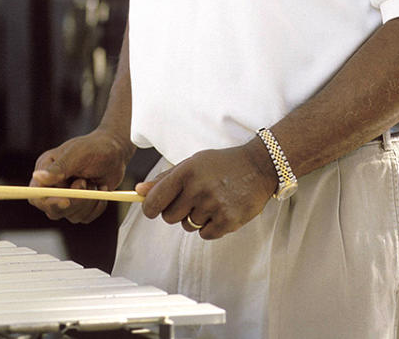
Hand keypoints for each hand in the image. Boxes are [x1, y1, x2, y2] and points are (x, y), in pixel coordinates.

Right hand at [30, 129, 133, 223]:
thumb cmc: (94, 147)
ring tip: (93, 181)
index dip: (48, 202)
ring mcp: (67, 197)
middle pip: (54, 210)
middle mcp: (53, 186)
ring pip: (72, 215)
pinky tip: (101, 189)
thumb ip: (58, 168)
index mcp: (46, 169)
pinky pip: (85, 218)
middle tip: (86, 182)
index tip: (66, 201)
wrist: (115, 152)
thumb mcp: (76, 154)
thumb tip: (37, 176)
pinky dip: (97, 206)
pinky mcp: (81, 206)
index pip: (36, 195)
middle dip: (74, 201)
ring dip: (88, 201)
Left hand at [135, 144, 273, 239]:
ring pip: (187, 226)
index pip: (155, 199)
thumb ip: (166, 178)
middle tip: (189, 202)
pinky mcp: (228, 220)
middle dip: (175, 213)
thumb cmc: (221, 164)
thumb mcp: (192, 163)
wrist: (258, 167)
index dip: (148, 208)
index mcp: (186, 172)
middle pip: (169, 217)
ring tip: (210, 202)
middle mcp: (198, 188)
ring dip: (194, 219)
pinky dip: (209, 228)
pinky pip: (205, 235)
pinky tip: (219, 211)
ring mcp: (214, 205)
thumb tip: (139, 191)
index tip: (150, 210)